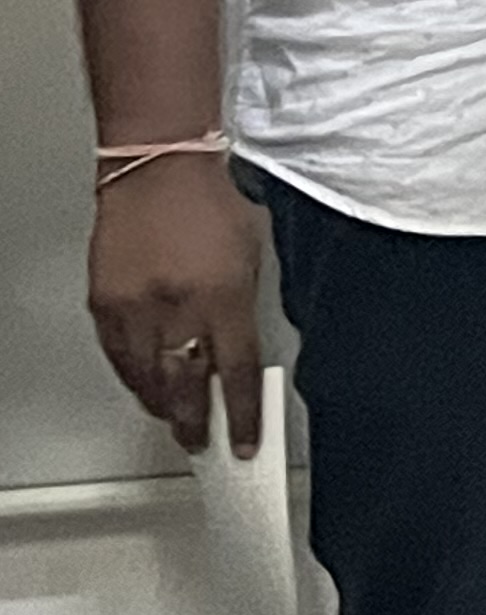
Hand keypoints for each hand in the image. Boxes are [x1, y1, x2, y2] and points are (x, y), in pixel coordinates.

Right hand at [88, 153, 264, 457]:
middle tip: (205, 444)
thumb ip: (245, 307)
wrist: (155, 170)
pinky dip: (135, 380)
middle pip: (186, 387)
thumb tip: (240, 354)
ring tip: (178, 421)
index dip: (243, 414)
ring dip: (164, 407)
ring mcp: (135, 310)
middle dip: (197, 423)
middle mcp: (177, 307)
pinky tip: (147, 390)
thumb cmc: (209, 203)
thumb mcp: (252, 254)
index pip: (237, 371)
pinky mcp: (104, 307)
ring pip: (147, 381)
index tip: (245, 442)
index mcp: (223, 295)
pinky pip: (119, 360)